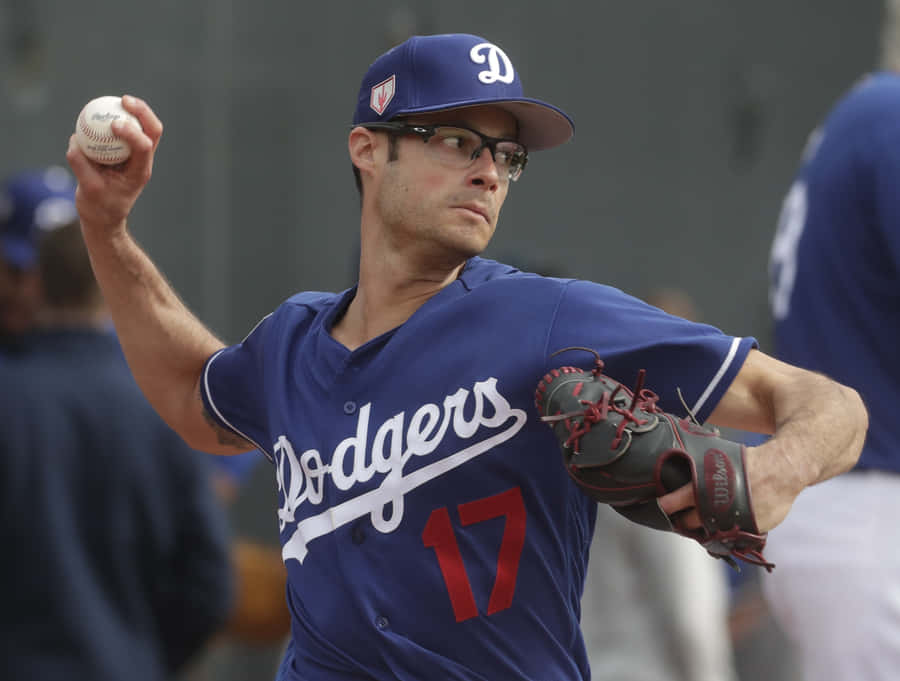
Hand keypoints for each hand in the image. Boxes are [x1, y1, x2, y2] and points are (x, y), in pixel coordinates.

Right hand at [66, 95, 162, 237]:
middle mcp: (142, 161)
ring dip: (134, 111)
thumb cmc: (98, 207)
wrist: (103, 216)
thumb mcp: (88, 189)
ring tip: (118, 99)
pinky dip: (115, 119)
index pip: (144, 147)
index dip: (132, 132)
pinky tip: (102, 109)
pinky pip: (123, 131)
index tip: (114, 125)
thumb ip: (81, 165)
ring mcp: (135, 156)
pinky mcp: (124, 152)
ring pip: (142, 127)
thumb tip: (75, 141)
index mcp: (140, 172)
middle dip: (143, 112)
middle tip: (124, 100)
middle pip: (152, 131)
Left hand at [659, 444, 799, 533]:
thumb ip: (700, 471)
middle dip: (683, 521)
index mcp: (706, 486)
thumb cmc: (748, 462)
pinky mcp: (750, 530)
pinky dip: (726, 531)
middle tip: (679, 518)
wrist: (782, 470)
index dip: (667, 506)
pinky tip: (723, 524)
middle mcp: (718, 507)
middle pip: (691, 522)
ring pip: (711, 532)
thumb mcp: (719, 460)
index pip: (678, 501)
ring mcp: (734, 521)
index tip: (659, 507)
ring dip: (704, 529)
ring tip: (700, 522)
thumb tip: (678, 468)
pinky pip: (732, 536)